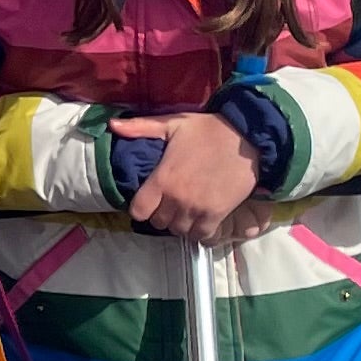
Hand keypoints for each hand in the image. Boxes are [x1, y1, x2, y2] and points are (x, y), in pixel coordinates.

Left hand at [112, 112, 266, 244]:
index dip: (141, 208)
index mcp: (162, 179)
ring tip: (186, 211)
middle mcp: (177, 198)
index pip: (138, 211)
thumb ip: (141, 128)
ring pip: (179, 231)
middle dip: (162, 215)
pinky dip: (199, 232)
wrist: (248, 137)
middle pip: (158, 223)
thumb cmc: (209, 130)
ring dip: (180, 223)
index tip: (149, 201)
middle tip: (170, 203)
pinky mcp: (217, 215)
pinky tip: (201, 220)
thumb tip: (112, 125)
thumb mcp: (173, 124)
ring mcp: (197, 209)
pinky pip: (201, 236)